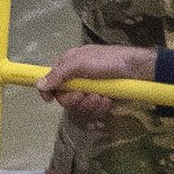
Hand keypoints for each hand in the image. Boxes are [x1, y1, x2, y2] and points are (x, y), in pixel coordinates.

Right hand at [36, 44, 155, 126]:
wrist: (135, 69)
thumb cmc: (107, 61)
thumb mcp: (80, 63)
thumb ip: (59, 74)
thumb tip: (38, 85)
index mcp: (68, 67)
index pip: (50, 82)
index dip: (48, 92)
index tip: (50, 100)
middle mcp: (76, 80)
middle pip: (64, 99)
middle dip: (76, 100)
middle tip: (86, 95)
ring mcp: (89, 91)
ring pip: (79, 108)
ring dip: (91, 105)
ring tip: (103, 97)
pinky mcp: (100, 101)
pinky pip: (93, 112)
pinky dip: (101, 108)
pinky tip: (109, 101)